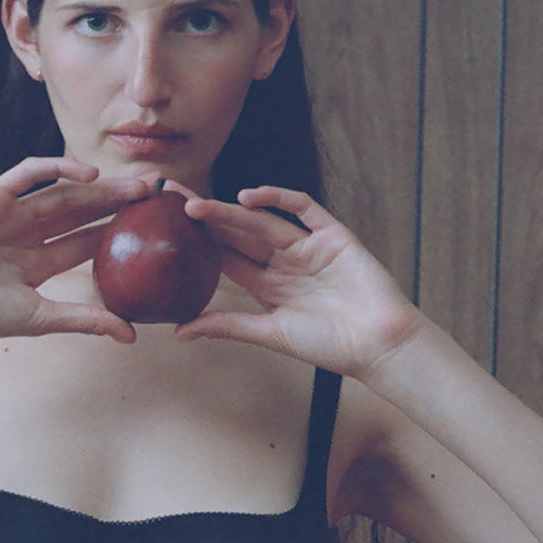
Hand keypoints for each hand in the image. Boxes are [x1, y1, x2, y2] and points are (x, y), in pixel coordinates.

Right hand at [0, 157, 156, 345]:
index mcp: (38, 262)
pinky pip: (28, 174)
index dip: (118, 233)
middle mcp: (27, 234)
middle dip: (116, 203)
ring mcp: (10, 213)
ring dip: (99, 186)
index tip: (153, 228)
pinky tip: (88, 174)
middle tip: (156, 195)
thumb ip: (86, 320)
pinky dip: (56, 169)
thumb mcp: (43, 318)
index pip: (86, 242)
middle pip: (81, 212)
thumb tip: (132, 336)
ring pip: (62, 192)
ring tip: (135, 185)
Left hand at [172, 185, 423, 377]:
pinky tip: (249, 196)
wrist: (377, 343)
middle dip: (205, 217)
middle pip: (237, 233)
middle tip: (170, 198)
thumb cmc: (328, 346)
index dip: (197, 243)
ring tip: (195, 205)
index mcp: (268, 287)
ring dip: (230, 210)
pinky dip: (279, 198)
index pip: (225, 259)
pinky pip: (304, 208)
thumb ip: (228, 325)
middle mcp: (284, 263)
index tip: (164, 230)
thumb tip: (178, 331)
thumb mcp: (270, 334)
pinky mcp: (332, 235)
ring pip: (262, 221)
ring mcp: (307, 246)